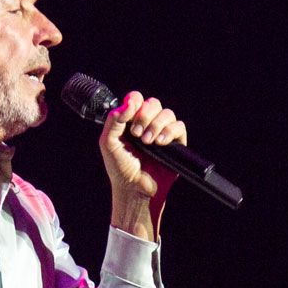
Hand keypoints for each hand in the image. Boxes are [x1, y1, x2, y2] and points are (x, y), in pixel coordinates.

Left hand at [99, 91, 186, 236]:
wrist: (134, 189)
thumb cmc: (120, 169)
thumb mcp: (108, 142)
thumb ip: (114, 120)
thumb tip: (129, 102)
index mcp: (130, 121)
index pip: (136, 99)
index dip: (135, 100)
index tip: (130, 111)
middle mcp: (147, 124)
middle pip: (153, 103)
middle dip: (145, 115)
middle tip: (137, 134)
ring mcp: (162, 132)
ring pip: (167, 113)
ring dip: (156, 125)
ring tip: (147, 142)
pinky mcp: (176, 143)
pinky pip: (179, 126)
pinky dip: (169, 132)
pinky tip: (160, 143)